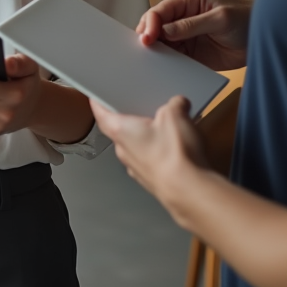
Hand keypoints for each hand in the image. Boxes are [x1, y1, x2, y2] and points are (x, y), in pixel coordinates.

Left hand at [91, 96, 209, 226]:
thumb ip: (174, 105)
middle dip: (132, 118)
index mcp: (119, 130)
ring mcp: (136, 168)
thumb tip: (178, 104)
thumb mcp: (175, 115)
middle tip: (144, 108)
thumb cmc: (173, 153)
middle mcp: (123, 150)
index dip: (99, 101)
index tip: (98, 95)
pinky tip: (176, 150)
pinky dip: (159, 153)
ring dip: (147, 137)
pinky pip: (151, 160)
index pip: (99, 112)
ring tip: (168, 129)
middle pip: (120, 128)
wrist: (188, 191)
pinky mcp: (151, 179)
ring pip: (137, 146)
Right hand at [138, 0, 251, 70]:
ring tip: (150, 59)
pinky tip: (163, 67)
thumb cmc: (250, 19)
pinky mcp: (193, 52)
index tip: (147, 37)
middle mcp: (186, 16)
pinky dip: (167, 62)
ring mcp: (188, 34)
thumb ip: (192, 24)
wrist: (270, 39)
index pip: (163, 9)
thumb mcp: (221, 18)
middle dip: (148, 35)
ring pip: (163, 42)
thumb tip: (164, 31)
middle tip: (143, 48)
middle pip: (158, 25)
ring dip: (156, 50)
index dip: (151, 22)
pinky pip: (175, 56)